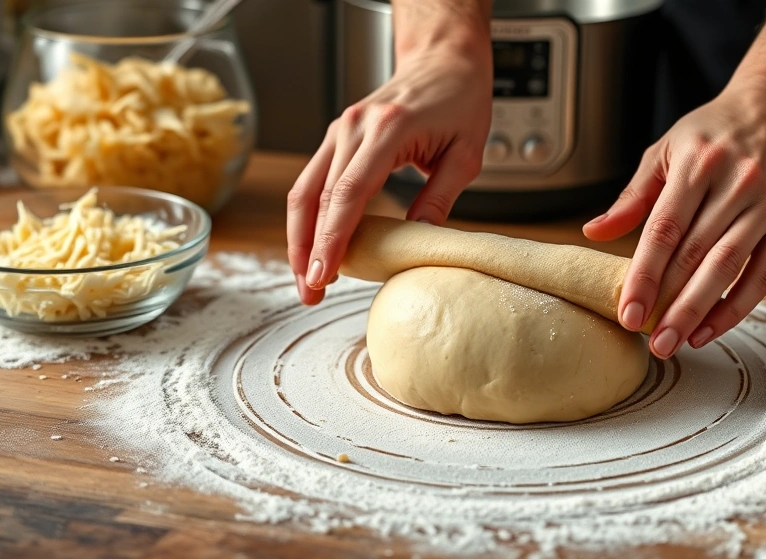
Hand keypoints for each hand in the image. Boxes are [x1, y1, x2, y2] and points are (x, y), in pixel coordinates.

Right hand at [286, 33, 491, 304]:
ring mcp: (341, 129)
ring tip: (305, 279)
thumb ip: (440, 199)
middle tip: (310, 291)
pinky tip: (312, 246)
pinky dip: (308, 217)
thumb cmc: (460, 101)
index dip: (333, 237)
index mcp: (388, 129)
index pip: (349, 192)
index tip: (325, 273)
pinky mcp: (337, 136)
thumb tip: (418, 242)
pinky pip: (312, 180)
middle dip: (309, 249)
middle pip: (319, 196)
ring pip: (305, 190)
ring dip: (299, 237)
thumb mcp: (466, 154)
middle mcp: (354, 127)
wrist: (444, 60)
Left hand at [583, 74, 765, 357]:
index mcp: (697, 164)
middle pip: (696, 254)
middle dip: (670, 303)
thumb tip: (593, 233)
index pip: (664, 230)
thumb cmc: (713, 130)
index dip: (644, 276)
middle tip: (649, 341)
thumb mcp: (664, 150)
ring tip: (675, 341)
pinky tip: (710, 328)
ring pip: (729, 268)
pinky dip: (737, 306)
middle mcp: (736, 182)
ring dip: (700, 311)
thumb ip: (632, 197)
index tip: (627, 312)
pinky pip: (763, 275)